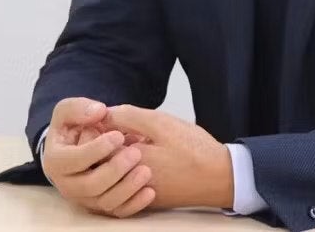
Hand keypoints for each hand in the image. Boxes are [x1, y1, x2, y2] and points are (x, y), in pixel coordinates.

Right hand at [41, 98, 155, 217]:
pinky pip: (117, 212)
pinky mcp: (102, 206)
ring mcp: (86, 198)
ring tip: (146, 170)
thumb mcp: (69, 111)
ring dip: (127, 188)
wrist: (77, 145)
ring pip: (105, 202)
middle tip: (135, 153)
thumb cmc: (74, 126)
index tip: (118, 136)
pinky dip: (135, 204)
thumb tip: (98, 112)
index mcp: (56, 162)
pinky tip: (150, 191)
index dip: (96, 149)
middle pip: (90, 186)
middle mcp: (68, 185)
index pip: (73, 161)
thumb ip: (79, 108)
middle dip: (114, 170)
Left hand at [106, 105, 234, 209]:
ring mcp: (136, 194)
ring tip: (131, 142)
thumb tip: (106, 114)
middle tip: (117, 130)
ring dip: (115, 158)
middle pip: (100, 162)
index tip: (104, 121)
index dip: (97, 130)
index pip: (95, 146)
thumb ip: (130, 116)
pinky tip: (143, 157)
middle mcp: (127, 182)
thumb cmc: (194, 149)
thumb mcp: (162, 123)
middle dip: (103, 144)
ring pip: (111, 175)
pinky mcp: (146, 200)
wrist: (219, 178)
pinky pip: (124, 186)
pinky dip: (126, 171)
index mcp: (129, 161)